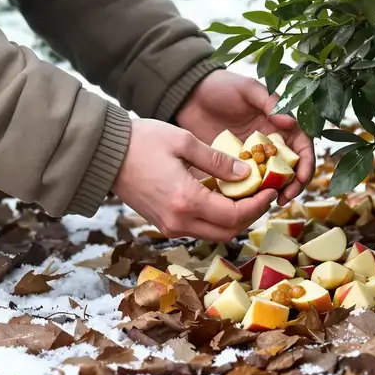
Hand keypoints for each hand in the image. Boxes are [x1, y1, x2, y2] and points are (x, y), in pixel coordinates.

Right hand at [112, 118, 277, 241]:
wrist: (103, 153)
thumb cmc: (141, 140)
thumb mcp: (184, 141)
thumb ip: (217, 160)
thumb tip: (246, 173)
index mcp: (186, 201)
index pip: (234, 215)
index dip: (257, 206)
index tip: (271, 191)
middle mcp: (178, 221)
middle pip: (227, 232)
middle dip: (250, 216)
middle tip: (262, 195)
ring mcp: (169, 226)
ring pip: (213, 234)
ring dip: (233, 219)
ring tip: (245, 195)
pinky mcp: (162, 223)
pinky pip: (197, 228)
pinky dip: (215, 217)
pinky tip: (222, 196)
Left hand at [176, 70, 314, 204]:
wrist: (189, 94)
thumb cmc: (221, 86)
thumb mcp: (247, 89)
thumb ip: (269, 102)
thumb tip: (290, 122)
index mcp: (279, 125)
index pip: (302, 147)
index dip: (305, 164)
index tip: (299, 178)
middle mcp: (269, 143)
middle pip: (290, 169)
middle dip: (292, 186)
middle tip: (283, 198)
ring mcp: (251, 157)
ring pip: (269, 180)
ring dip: (271, 194)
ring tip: (264, 204)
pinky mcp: (231, 166)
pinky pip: (244, 183)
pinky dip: (247, 194)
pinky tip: (242, 202)